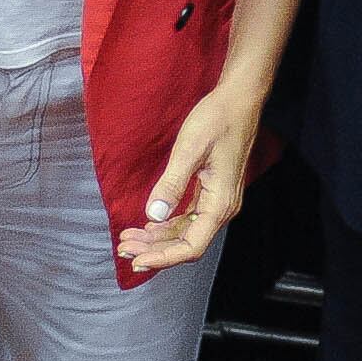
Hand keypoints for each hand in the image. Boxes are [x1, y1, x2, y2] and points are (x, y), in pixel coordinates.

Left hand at [120, 81, 264, 273]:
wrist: (238, 101)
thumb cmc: (218, 120)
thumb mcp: (189, 149)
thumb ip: (171, 184)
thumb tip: (154, 215)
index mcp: (220, 203)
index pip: (191, 246)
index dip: (163, 257)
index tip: (137, 259)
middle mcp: (221, 208)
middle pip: (186, 243)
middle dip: (154, 250)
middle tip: (123, 248)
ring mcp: (217, 201)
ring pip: (185, 233)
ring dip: (158, 239)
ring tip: (129, 238)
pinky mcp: (211, 193)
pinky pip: (188, 219)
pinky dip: (167, 225)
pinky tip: (148, 225)